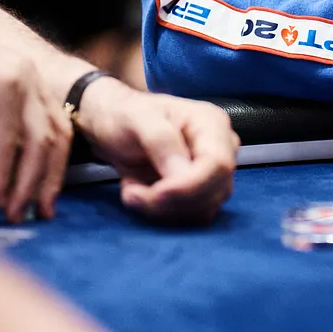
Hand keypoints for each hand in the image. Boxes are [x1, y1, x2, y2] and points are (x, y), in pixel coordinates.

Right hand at [0, 13, 70, 223]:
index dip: (52, 170)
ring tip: (11, 210)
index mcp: (25, 85)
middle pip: (57, 138)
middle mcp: (31, 79)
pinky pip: (11, 136)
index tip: (41, 203)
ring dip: (27, 182)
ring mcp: (20, 78)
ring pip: (40, 140)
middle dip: (47, 181)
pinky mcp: (2, 83)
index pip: (56, 132)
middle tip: (35, 214)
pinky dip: (5, 169)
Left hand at [72, 79, 238, 223]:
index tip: (156, 193)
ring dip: (163, 210)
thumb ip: (160, 141)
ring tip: (132, 192)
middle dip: (171, 202)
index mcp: (211, 124)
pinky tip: (141, 194)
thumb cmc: (125, 115)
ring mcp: (210, 173)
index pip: (219, 165)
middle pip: (214, 192)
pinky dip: (161, 214)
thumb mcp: (137, 119)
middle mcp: (219, 149)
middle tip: (132, 194)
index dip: (191, 186)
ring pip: (202, 210)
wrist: (113, 126)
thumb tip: (181, 174)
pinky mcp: (197, 192)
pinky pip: (189, 216)